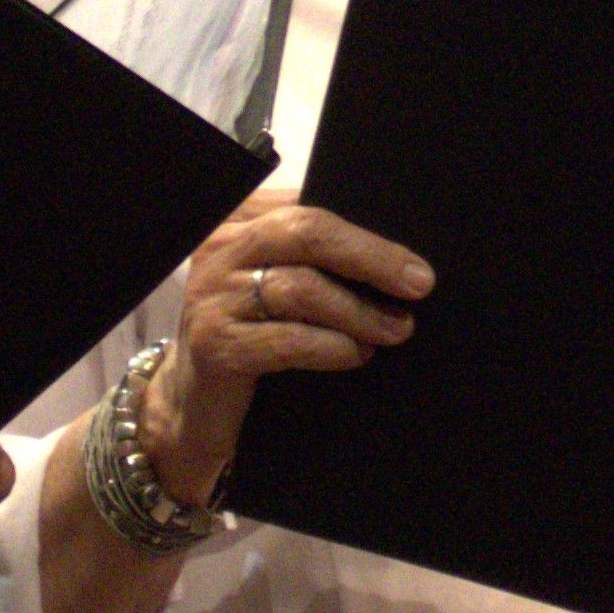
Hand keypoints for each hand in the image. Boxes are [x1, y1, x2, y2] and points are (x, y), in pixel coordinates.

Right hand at [140, 182, 430, 508]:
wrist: (195, 405)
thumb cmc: (251, 335)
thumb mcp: (277, 286)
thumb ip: (317, 261)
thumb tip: (397, 261)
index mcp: (239, 221)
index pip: (309, 207)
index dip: (367, 232)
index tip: (414, 261)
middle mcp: (219, 248)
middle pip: (306, 234)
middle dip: (371, 259)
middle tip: (418, 285)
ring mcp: (212, 296)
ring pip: (300, 288)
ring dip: (358, 311)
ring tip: (395, 329)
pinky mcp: (214, 345)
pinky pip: (287, 339)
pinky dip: (331, 347)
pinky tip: (356, 354)